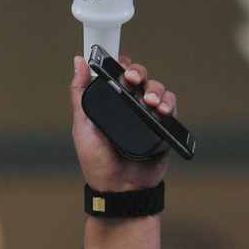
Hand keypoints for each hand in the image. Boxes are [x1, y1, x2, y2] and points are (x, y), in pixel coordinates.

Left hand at [71, 55, 176, 191]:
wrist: (120, 187)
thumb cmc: (97, 160)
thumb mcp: (82, 125)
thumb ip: (79, 94)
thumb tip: (78, 62)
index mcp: (109, 103)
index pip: (118, 74)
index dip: (121, 66)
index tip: (120, 68)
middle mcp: (129, 105)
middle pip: (139, 77)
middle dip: (138, 73)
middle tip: (134, 80)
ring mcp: (146, 114)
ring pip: (156, 89)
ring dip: (155, 89)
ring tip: (150, 101)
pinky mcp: (162, 125)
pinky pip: (170, 105)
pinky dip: (168, 102)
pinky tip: (162, 109)